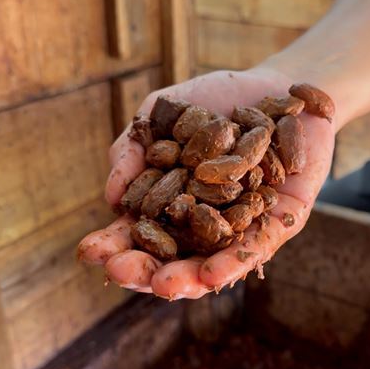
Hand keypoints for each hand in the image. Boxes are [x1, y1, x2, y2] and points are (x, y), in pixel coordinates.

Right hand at [77, 67, 334, 298]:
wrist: (280, 83)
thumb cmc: (215, 98)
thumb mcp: (163, 113)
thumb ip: (134, 149)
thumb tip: (112, 199)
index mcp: (172, 201)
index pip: (139, 232)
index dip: (114, 244)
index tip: (89, 251)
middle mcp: (204, 220)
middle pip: (171, 257)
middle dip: (145, 269)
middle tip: (121, 271)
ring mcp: (241, 224)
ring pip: (211, 263)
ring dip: (186, 279)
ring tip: (165, 286)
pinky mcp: (279, 221)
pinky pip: (256, 248)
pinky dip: (233, 263)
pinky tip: (212, 276)